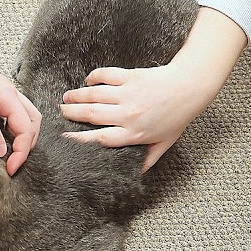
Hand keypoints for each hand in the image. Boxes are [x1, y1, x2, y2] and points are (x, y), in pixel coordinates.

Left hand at [0, 10, 40, 174]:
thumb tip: (2, 151)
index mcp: (7, 94)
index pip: (27, 128)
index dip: (22, 151)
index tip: (11, 169)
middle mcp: (7, 93)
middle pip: (31, 122)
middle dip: (28, 144)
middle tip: (15, 164)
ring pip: (21, 118)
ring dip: (20, 136)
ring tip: (10, 154)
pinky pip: (5, 115)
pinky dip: (7, 130)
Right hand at [60, 8, 244, 168]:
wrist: (190, 87)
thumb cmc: (178, 116)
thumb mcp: (164, 142)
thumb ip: (147, 159)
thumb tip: (136, 174)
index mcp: (134, 134)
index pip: (99, 138)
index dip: (79, 139)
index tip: (65, 138)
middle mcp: (128, 115)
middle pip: (91, 115)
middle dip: (72, 113)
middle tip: (61, 112)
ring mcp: (128, 94)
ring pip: (94, 95)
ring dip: (76, 96)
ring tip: (66, 98)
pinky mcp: (130, 77)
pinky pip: (105, 76)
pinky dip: (94, 77)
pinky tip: (88, 81)